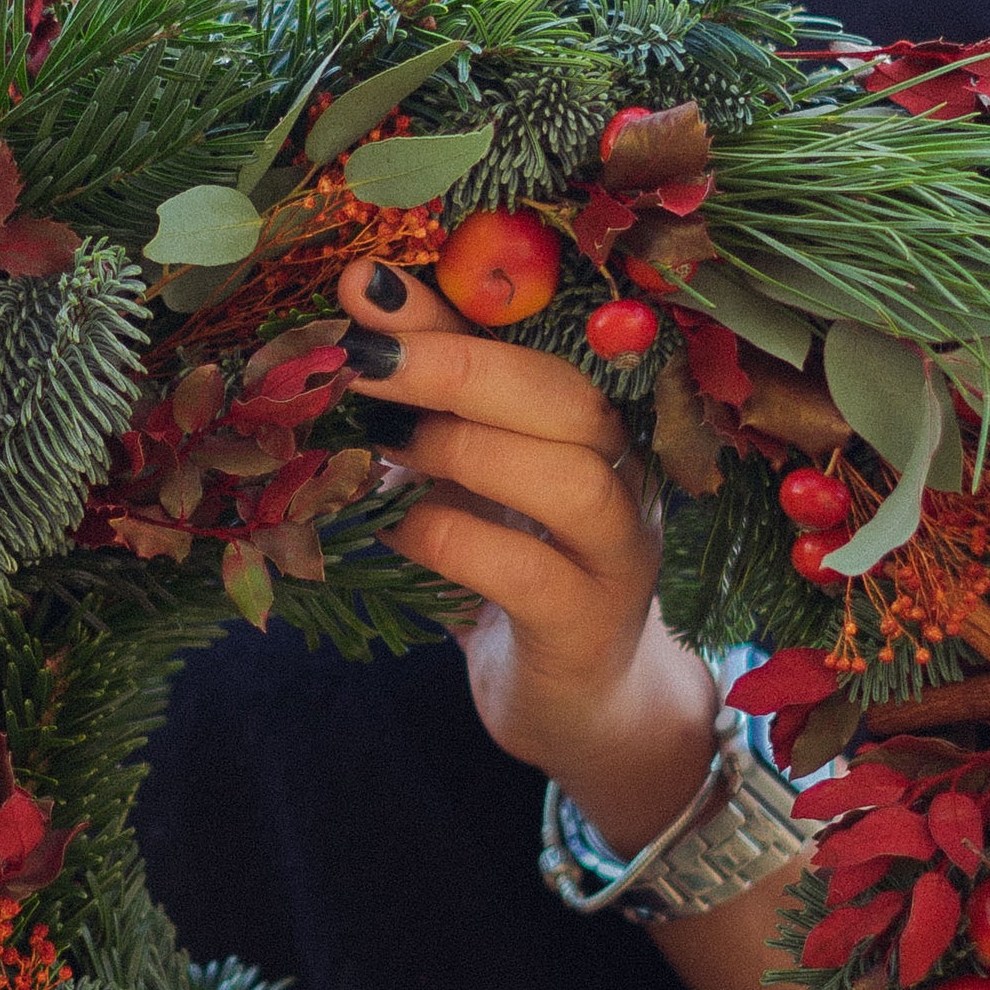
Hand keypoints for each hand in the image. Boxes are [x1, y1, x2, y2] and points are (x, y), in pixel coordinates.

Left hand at [338, 254, 716, 855]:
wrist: (578, 705)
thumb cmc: (517, 567)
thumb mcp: (473, 472)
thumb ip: (433, 390)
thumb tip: (363, 294)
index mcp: (598, 425)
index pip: (543, 345)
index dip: (456, 312)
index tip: (367, 285)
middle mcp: (627, 479)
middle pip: (569, 400)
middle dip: (460, 368)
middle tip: (365, 362)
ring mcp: (618, 558)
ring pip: (569, 482)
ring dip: (465, 452)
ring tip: (388, 448)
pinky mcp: (587, 629)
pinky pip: (525, 574)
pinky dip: (450, 543)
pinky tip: (395, 533)